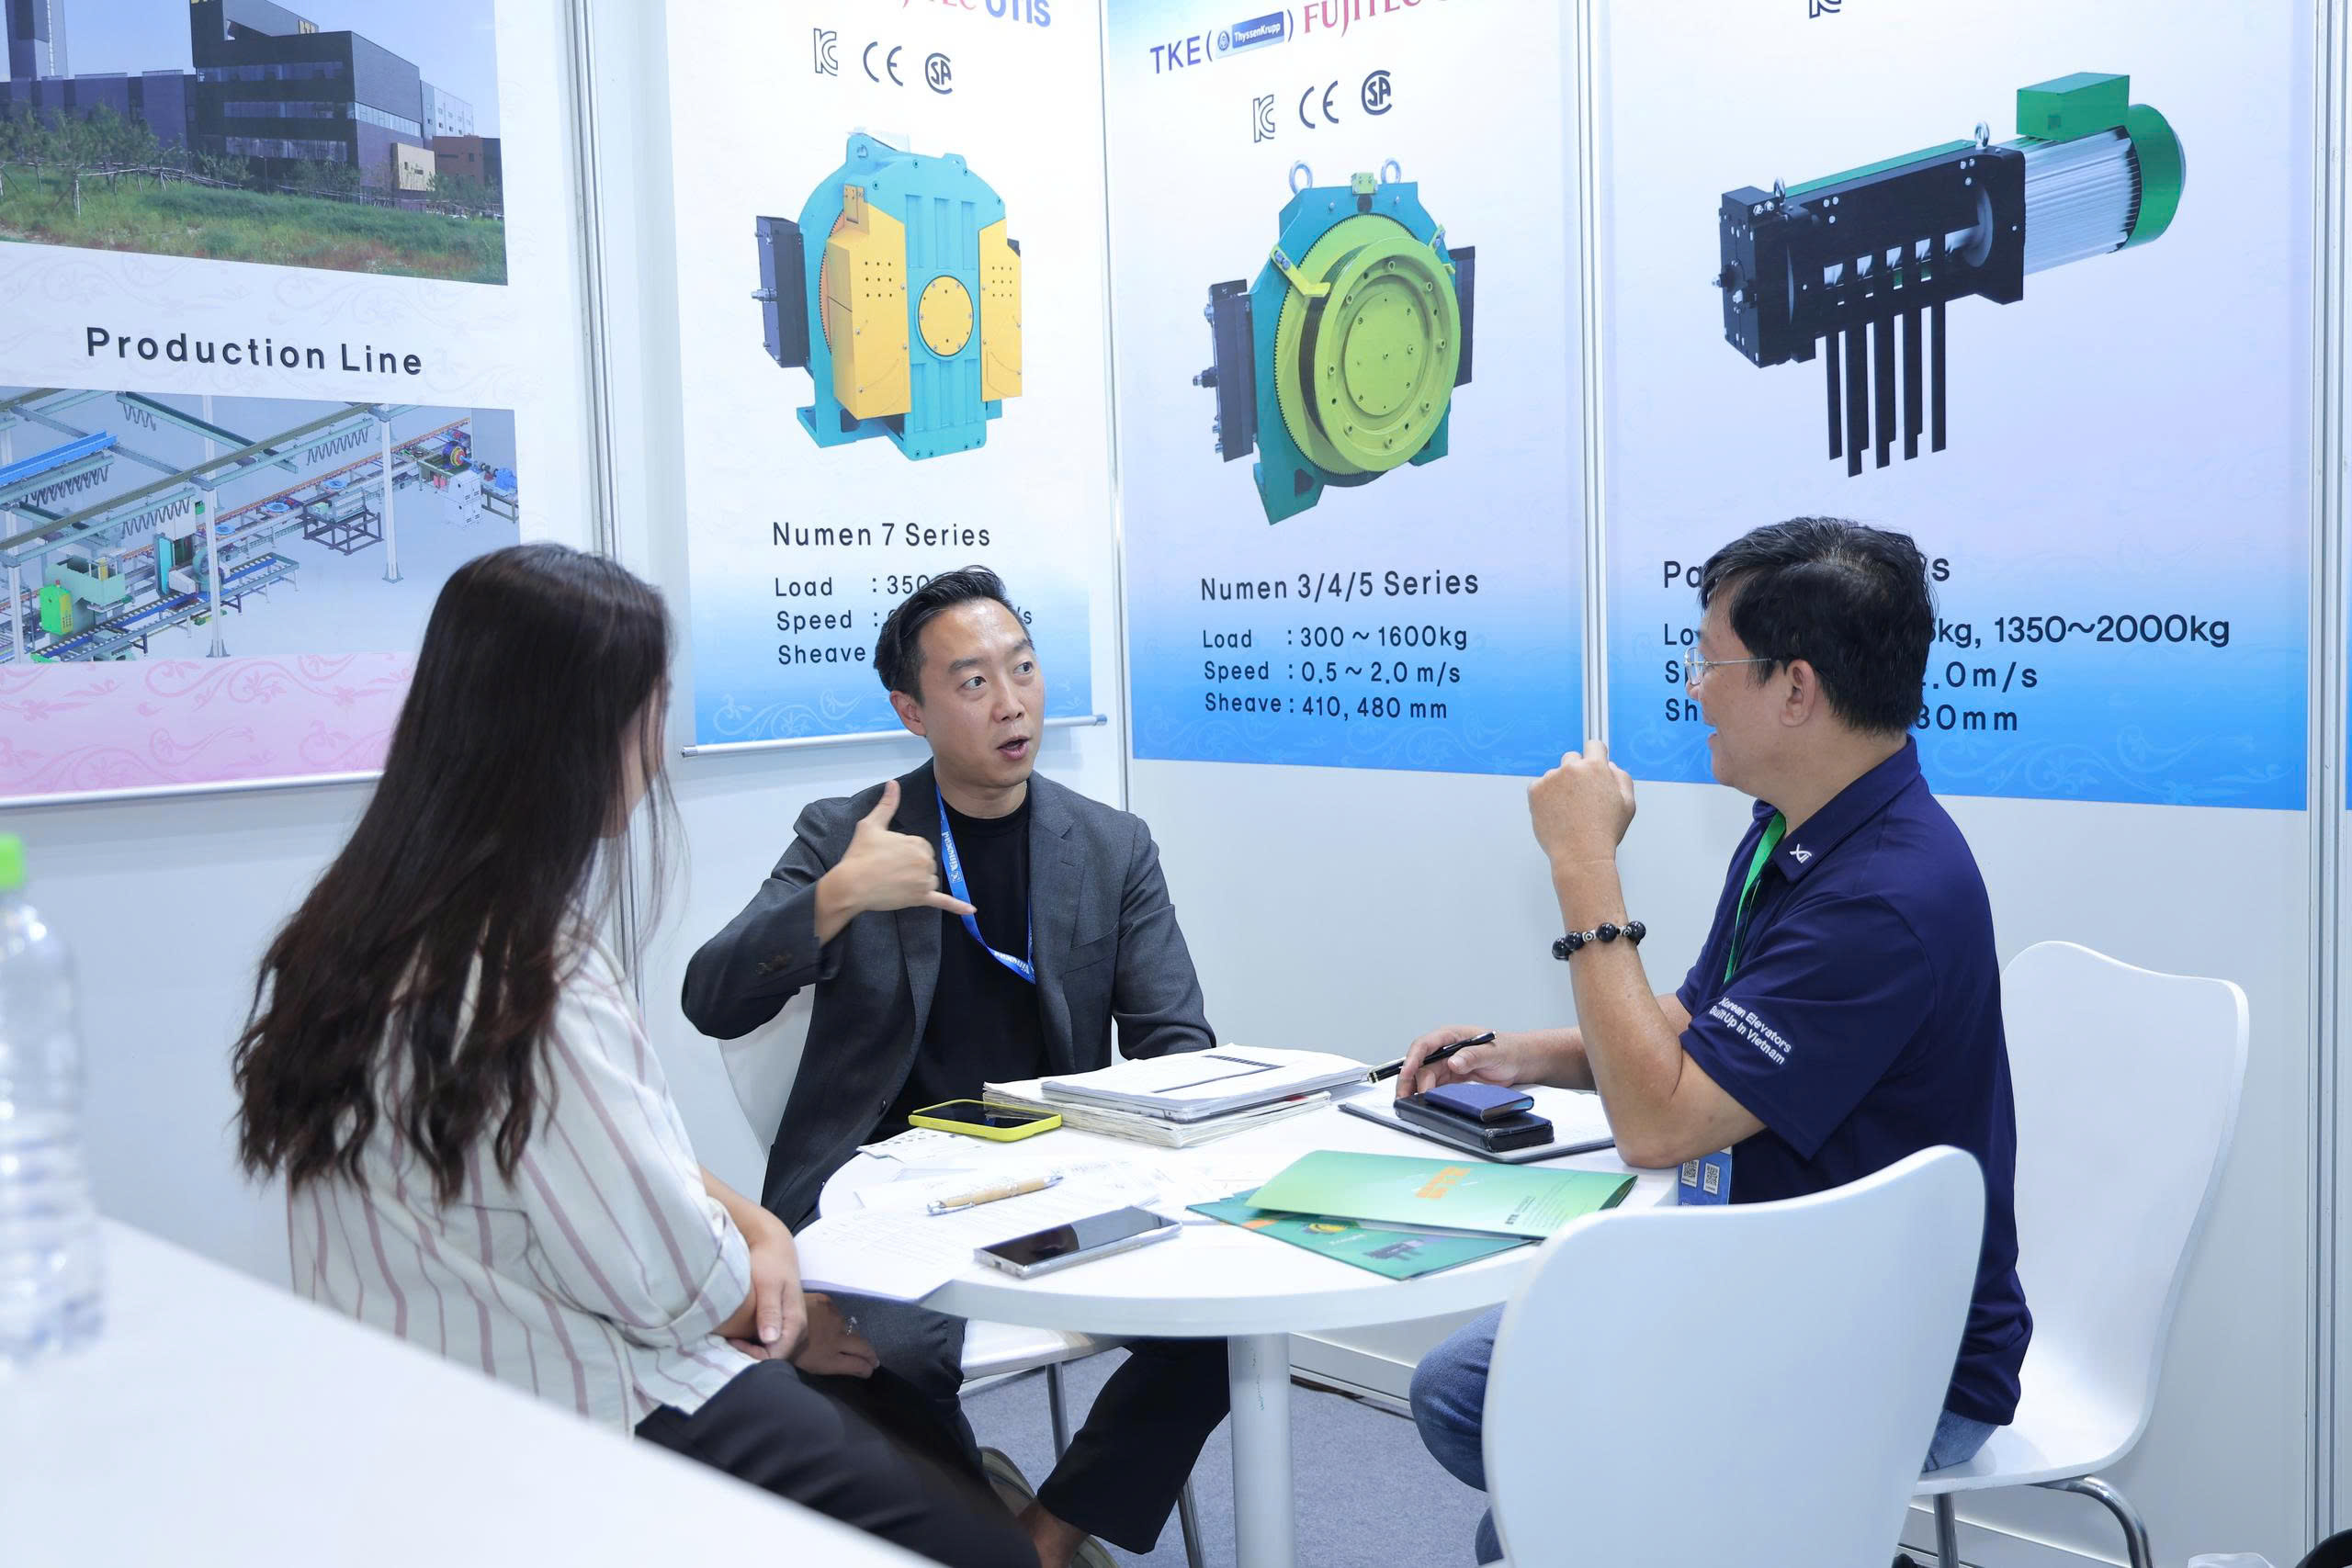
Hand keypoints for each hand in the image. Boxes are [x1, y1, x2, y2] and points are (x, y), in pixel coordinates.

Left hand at [729, 1218, 807, 1360]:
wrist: (775, 1249)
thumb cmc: (769, 1264)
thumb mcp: (767, 1285)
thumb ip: (769, 1311)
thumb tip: (770, 1339)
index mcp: (796, 1323)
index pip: (775, 1355)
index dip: (752, 1355)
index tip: (732, 1341)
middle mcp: (799, 1330)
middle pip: (776, 1358)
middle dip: (752, 1355)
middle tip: (729, 1341)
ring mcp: (794, 1329)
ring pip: (774, 1352)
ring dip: (753, 1350)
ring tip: (732, 1339)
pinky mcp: (786, 1326)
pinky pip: (773, 1344)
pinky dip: (756, 1344)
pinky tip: (740, 1335)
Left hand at [788, 1292, 879, 1378]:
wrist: (765, 1319)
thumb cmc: (780, 1350)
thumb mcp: (804, 1366)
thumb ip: (825, 1365)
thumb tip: (840, 1365)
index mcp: (828, 1358)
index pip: (858, 1365)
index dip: (866, 1368)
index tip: (870, 1370)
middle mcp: (836, 1338)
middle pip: (863, 1347)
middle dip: (870, 1355)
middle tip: (873, 1360)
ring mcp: (833, 1318)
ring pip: (849, 1328)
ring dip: (849, 1336)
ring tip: (847, 1341)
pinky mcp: (826, 1302)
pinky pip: (836, 1312)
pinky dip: (834, 1320)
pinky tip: (829, 1322)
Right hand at [826, 779, 976, 920]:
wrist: (851, 885)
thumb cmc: (860, 854)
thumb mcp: (871, 825)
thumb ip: (887, 804)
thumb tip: (893, 783)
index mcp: (917, 842)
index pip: (921, 846)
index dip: (905, 851)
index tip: (887, 856)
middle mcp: (925, 861)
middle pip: (927, 863)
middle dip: (912, 866)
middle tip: (887, 869)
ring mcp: (924, 881)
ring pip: (930, 880)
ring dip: (918, 882)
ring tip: (895, 882)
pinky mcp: (921, 898)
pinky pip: (943, 902)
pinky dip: (958, 906)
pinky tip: (972, 911)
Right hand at [1396, 1026, 1539, 1098]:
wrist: (1522, 1062)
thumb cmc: (1510, 1050)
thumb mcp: (1493, 1052)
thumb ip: (1472, 1056)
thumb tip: (1452, 1062)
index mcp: (1452, 1036)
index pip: (1425, 1045)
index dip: (1413, 1059)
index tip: (1407, 1073)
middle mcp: (1446, 1049)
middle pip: (1420, 1063)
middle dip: (1410, 1079)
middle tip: (1404, 1096)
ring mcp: (1448, 1064)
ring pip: (1425, 1076)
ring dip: (1416, 1089)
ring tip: (1410, 1103)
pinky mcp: (1453, 1077)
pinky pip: (1435, 1085)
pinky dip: (1428, 1094)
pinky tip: (1424, 1102)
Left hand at [1528, 738, 1636, 871]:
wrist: (1581, 855)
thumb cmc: (1605, 833)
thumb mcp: (1628, 804)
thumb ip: (1621, 778)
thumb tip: (1609, 765)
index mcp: (1596, 767)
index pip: (1594, 746)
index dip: (1595, 755)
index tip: (1593, 762)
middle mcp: (1572, 768)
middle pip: (1572, 758)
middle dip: (1576, 772)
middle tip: (1581, 798)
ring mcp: (1551, 778)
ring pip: (1555, 775)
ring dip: (1560, 787)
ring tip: (1569, 812)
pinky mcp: (1535, 790)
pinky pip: (1540, 787)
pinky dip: (1545, 797)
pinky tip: (1556, 814)